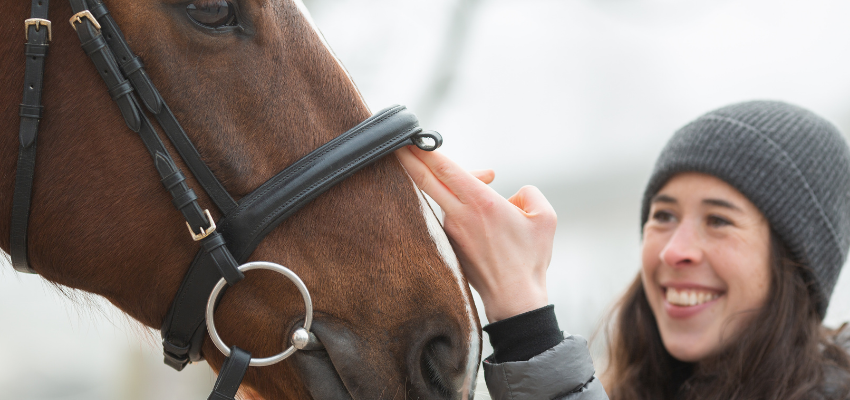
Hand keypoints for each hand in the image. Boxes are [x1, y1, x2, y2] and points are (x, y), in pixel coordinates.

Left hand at [396, 146, 556, 322]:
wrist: (514, 298)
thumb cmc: (531, 259)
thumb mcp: (545, 218)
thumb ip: (529, 193)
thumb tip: (513, 194)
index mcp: (482, 203)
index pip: (446, 169)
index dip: (425, 151)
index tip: (411, 138)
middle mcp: (461, 214)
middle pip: (426, 180)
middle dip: (409, 159)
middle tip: (398, 144)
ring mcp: (452, 231)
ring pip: (443, 197)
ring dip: (452, 183)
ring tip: (487, 176)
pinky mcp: (450, 244)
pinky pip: (450, 215)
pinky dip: (459, 204)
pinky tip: (481, 207)